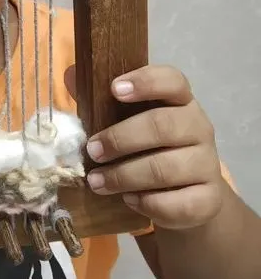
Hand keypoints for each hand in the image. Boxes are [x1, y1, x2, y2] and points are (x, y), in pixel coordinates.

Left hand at [65, 65, 222, 230]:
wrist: (188, 194)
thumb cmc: (149, 148)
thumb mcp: (126, 121)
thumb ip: (100, 100)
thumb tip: (69, 74)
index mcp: (179, 102)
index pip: (172, 81)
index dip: (145, 82)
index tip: (114, 88)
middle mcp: (199, 128)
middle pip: (163, 126)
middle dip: (120, 139)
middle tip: (92, 151)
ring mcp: (207, 165)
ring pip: (166, 169)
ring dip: (124, 176)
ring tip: (96, 182)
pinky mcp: (208, 199)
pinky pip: (178, 203)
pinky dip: (147, 203)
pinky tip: (128, 200)